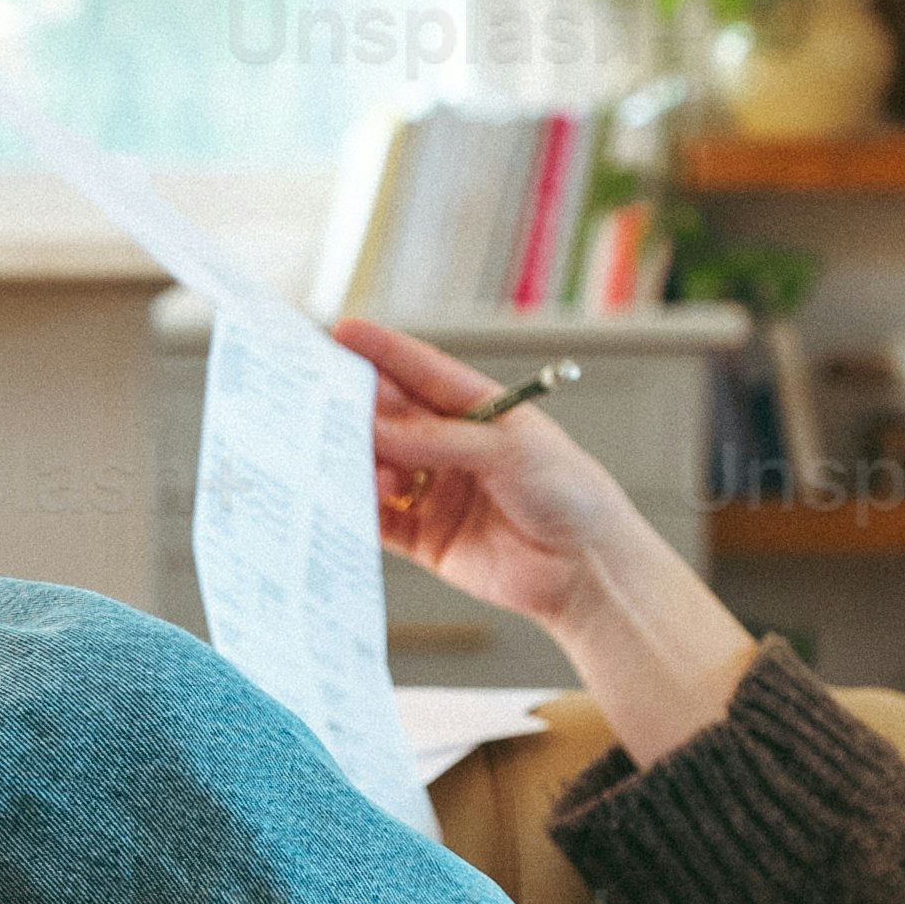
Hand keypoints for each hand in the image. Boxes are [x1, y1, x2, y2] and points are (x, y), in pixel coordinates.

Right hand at [338, 326, 639, 618]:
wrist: (588, 570)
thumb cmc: (570, 495)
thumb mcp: (509, 450)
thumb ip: (440, 440)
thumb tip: (376, 430)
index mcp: (477, 410)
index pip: (421, 371)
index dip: (382, 351)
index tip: (342, 332)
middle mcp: (452, 448)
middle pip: (391, 418)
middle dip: (355, 407)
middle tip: (316, 400)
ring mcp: (436, 492)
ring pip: (379, 468)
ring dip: (357, 463)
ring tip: (345, 462)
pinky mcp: (426, 539)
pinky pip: (380, 522)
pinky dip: (357, 512)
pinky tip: (344, 503)